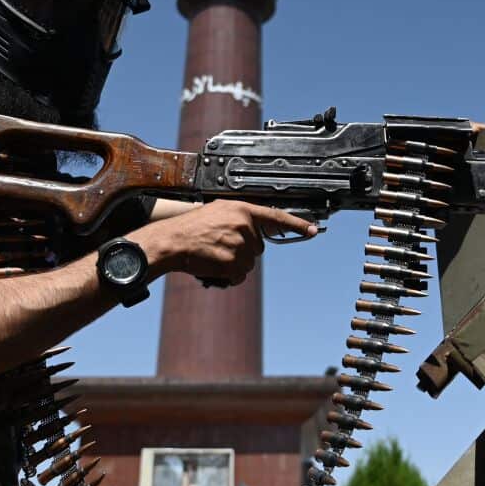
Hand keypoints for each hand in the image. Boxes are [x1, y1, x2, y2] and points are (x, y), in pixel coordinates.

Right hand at [130, 200, 317, 285]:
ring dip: (233, 264)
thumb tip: (254, 231)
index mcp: (242, 209)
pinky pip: (239, 275)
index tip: (312, 229)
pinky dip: (228, 275)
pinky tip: (214, 265)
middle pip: (258, 247)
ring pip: (248, 263)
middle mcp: (245, 225)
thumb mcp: (218, 211)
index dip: (296, 224)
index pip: (276, 217)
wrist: (172, 241)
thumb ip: (240, 217)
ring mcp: (240, 244)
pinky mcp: (234, 262)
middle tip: (220, 245)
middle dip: (243, 250)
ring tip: (214, 254)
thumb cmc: (190, 228)